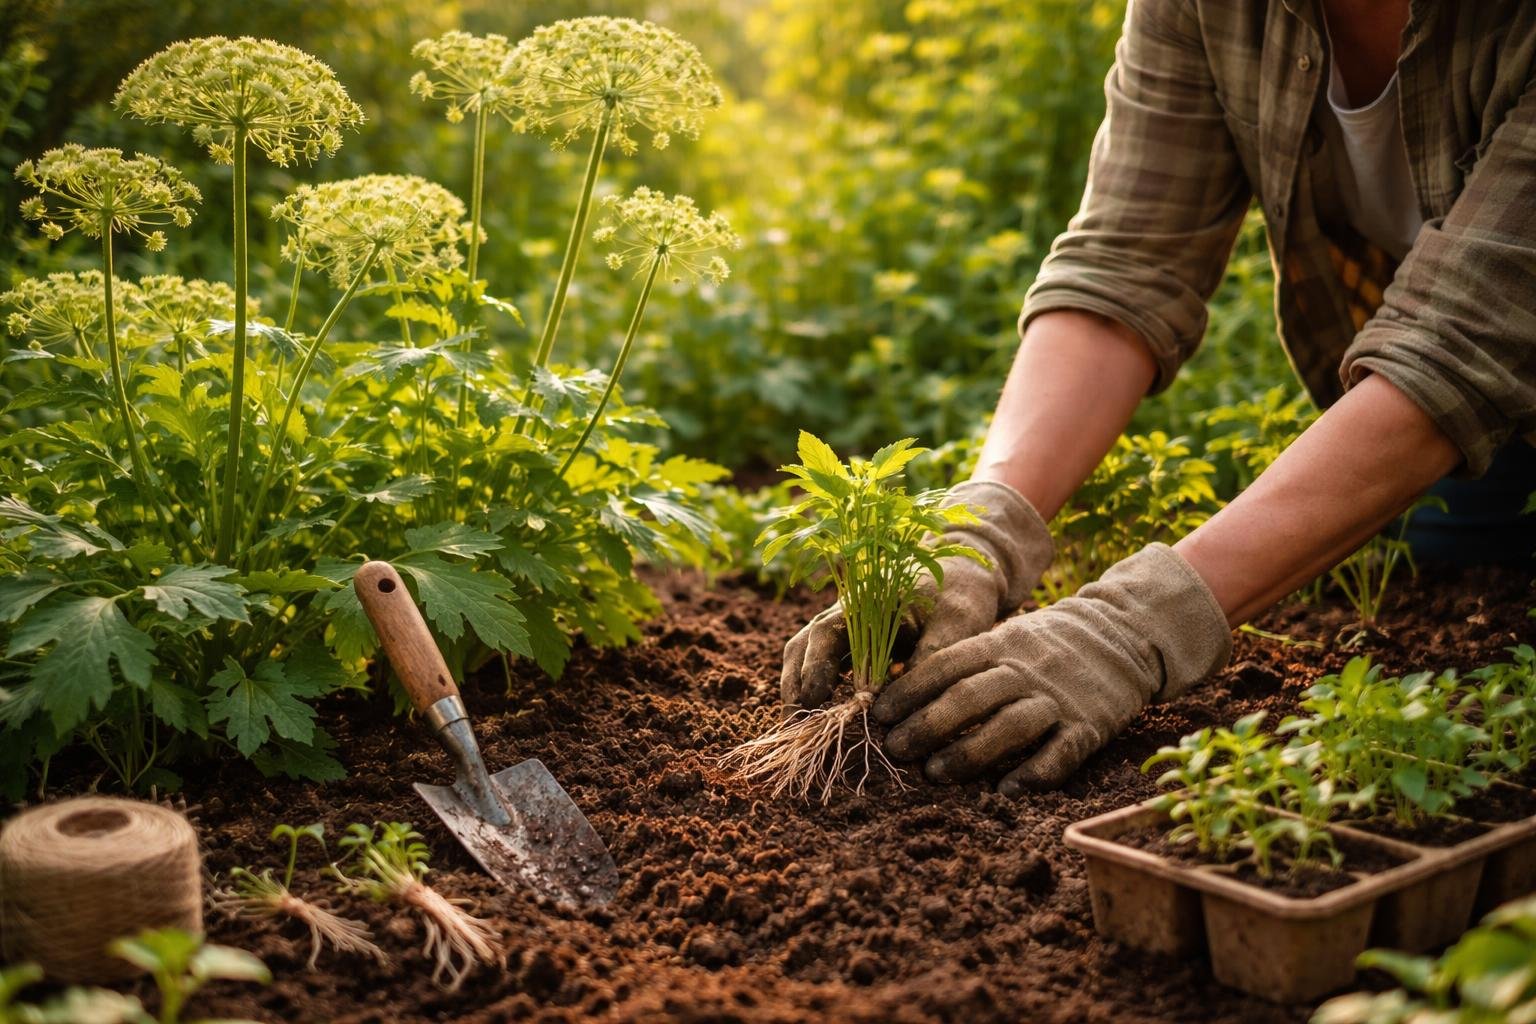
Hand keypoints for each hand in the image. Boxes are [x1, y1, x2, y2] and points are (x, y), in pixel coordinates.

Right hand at [780, 480, 1053, 707]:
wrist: (962, 577)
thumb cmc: (959, 596)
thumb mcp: (956, 623)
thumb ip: (930, 656)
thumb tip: (903, 701)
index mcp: (865, 602)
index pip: (825, 632)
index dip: (815, 666)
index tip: (814, 698)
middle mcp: (845, 615)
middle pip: (803, 646)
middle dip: (795, 685)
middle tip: (796, 724)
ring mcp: (846, 630)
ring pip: (805, 656)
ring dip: (798, 689)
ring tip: (798, 726)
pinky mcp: (853, 647)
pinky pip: (822, 666)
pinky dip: (814, 690)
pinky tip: (820, 718)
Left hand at [872, 543, 1231, 792]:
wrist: (1121, 633)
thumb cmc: (1044, 644)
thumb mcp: (1005, 637)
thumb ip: (965, 662)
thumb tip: (906, 695)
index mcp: (998, 645)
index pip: (945, 666)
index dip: (909, 691)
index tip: (880, 715)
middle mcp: (1024, 670)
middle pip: (970, 697)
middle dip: (927, 726)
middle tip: (896, 751)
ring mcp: (1057, 698)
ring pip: (1009, 726)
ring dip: (970, 753)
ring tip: (936, 775)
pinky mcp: (1089, 725)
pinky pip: (1060, 753)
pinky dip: (1033, 774)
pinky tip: (1006, 792)